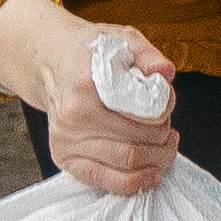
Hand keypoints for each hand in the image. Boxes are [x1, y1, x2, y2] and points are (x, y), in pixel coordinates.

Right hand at [0, 0, 183, 194]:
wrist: (51, 61)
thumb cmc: (89, 52)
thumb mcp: (120, 38)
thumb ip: (146, 54)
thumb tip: (165, 73)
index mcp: (85, 85)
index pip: (139, 113)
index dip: (163, 115)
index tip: (168, 110)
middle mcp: (72, 116)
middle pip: (135, 143)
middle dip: (162, 141)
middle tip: (169, 131)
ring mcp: (66, 140)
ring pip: (125, 164)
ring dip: (155, 161)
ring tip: (165, 148)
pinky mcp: (64, 157)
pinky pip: (104, 180)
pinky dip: (133, 182)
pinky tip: (151, 174)